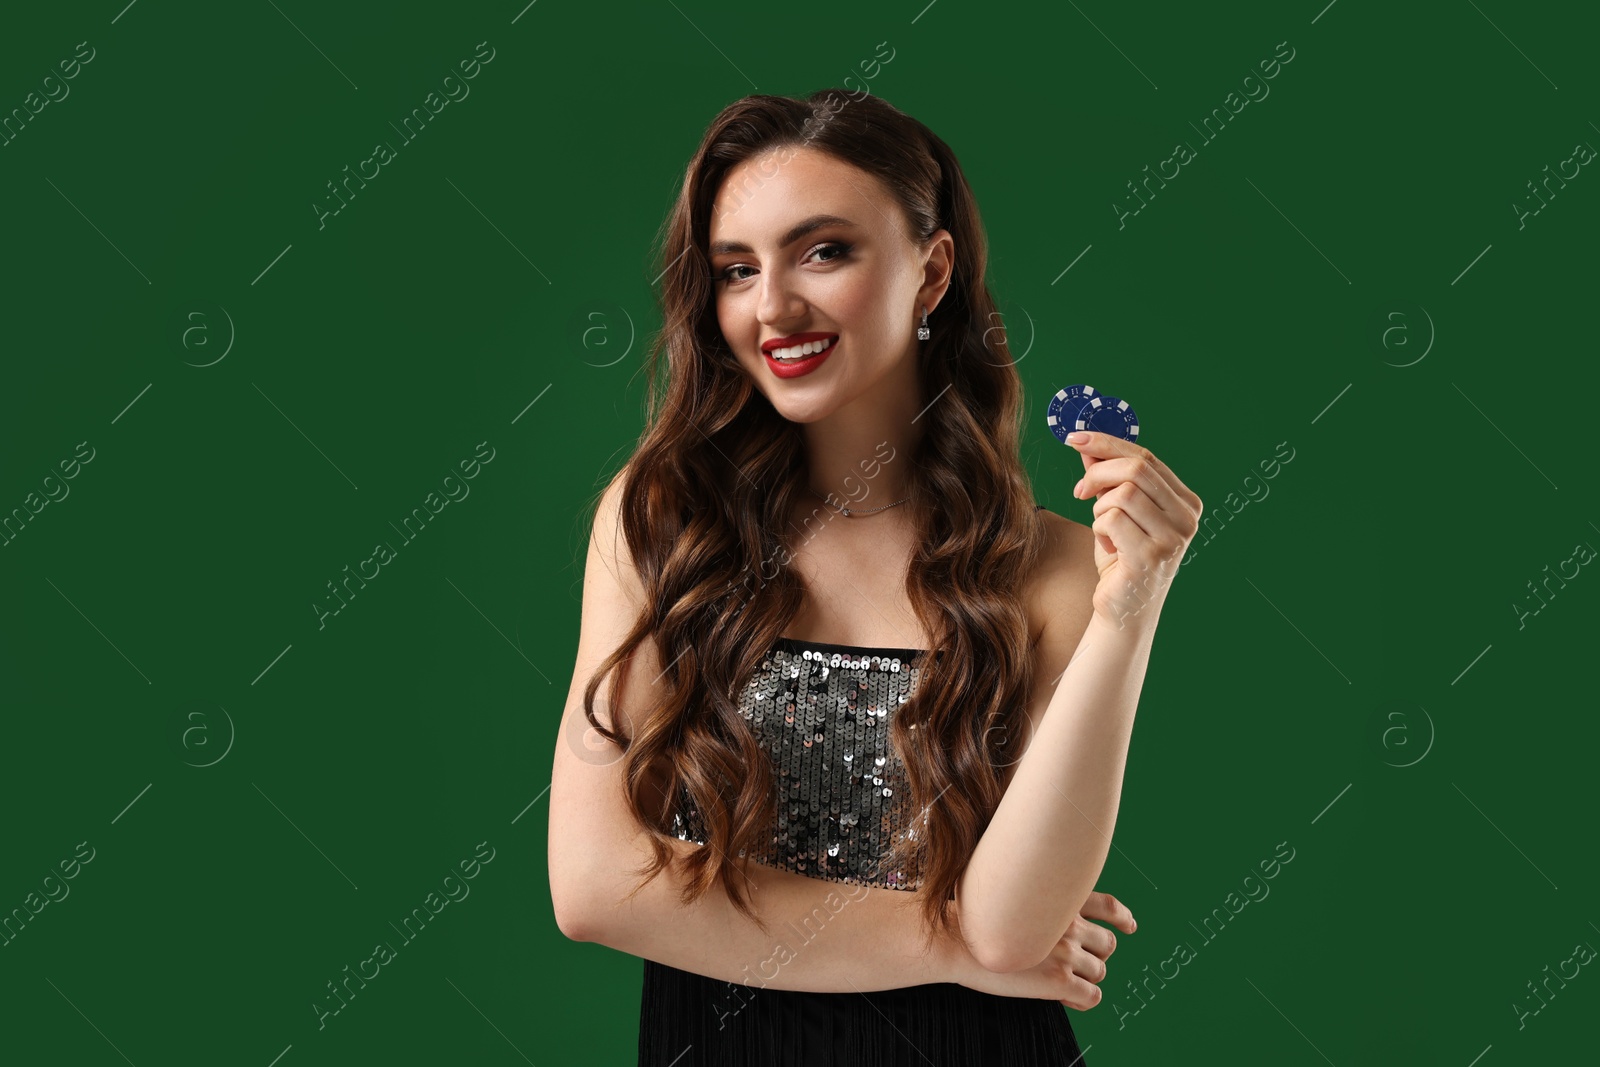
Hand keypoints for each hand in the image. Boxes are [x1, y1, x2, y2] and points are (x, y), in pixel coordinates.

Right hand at [951, 891, 1137, 1009]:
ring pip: (1099, 971)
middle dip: (1098, 954)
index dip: (1122, 918)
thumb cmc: (973, 920)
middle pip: (1108, 944)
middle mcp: (1068, 924)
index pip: (1107, 906)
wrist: (955, 940)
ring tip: (1067, 983)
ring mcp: (1065, 952)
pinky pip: (1092, 996)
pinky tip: (1069, 999)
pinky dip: (1085, 1000)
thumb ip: (1039, 901)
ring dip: (1087, 978)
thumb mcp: (1011, 895)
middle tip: (1079, 962)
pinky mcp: (1058, 981)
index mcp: (1060, 901)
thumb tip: (1049, 912)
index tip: (1128, 926)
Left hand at [1067, 431, 1201, 628]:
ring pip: (1121, 493)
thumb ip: (1107, 478)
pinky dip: (1099, 529)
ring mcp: (1173, 538)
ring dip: (1099, 508)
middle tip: (1080, 491)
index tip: (1075, 438)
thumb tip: (1087, 444)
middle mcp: (1187, 518)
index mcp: (1186, 502)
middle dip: (1097, 474)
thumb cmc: (1121, 559)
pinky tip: (1107, 547)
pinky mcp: (1150, 556)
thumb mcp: (1116, 512)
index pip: (1146, 457)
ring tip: (1103, 530)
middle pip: (1135, 469)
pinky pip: (1111, 519)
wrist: (1124, 610)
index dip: (1108, 443)